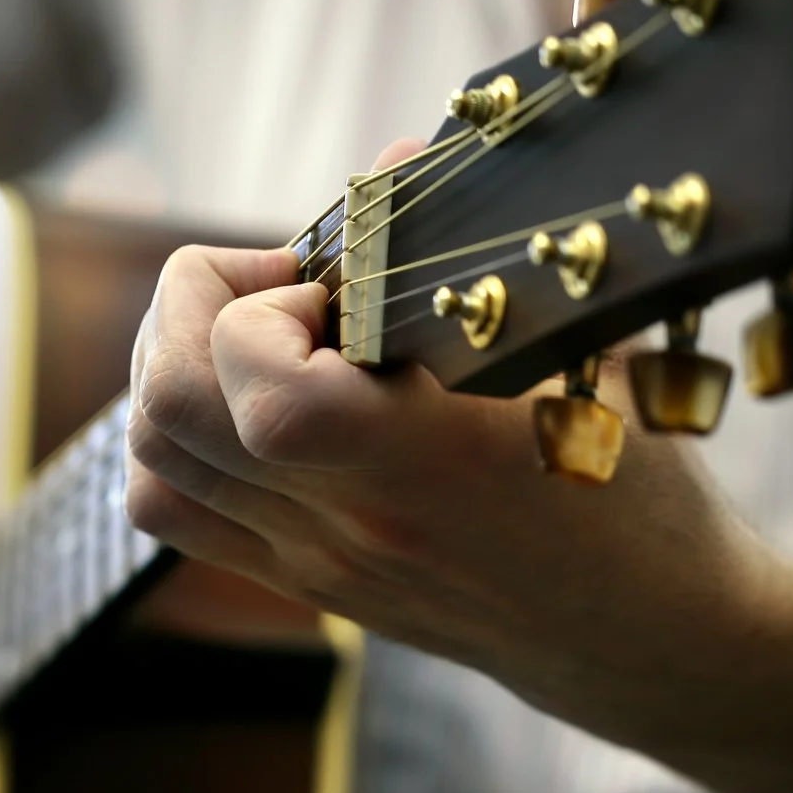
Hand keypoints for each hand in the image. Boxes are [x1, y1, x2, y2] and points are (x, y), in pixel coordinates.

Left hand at [123, 149, 792, 743]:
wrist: (639, 631)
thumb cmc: (631, 478)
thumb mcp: (579, 350)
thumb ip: (476, 251)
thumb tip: (395, 160)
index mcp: (427, 458)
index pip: (263, 390)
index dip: (260, 305)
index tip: (326, 280)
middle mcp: (350, 518)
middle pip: (168, 410)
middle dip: (191, 311)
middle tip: (276, 289)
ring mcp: (315, 559)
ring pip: (152, 458)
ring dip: (176, 365)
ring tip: (260, 335)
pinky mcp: (302, 582)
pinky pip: (170, 508)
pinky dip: (177, 436)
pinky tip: (249, 399)